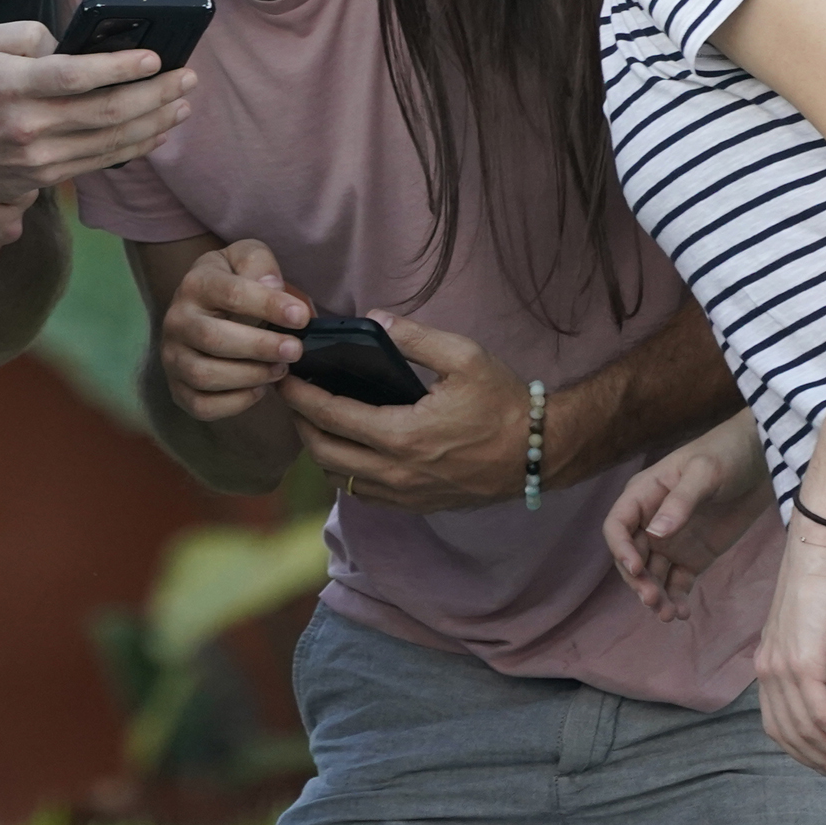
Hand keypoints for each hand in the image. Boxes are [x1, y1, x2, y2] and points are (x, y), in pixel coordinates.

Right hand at [0, 22, 194, 203]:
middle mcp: (26, 127)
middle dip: (156, 94)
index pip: (75, 77)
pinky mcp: (43, 180)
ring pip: (111, 143)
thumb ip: (26, 34)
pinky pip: (100, 163)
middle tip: (189, 77)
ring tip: (184, 102)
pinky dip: (135, 147)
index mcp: (9, 86)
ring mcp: (37, 160)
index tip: (156, 58)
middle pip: (106, 113)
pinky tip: (157, 130)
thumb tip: (73, 44)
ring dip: (155, 122)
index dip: (120, 68)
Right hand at [159, 240, 311, 421]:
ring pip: (205, 375)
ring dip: (250, 376)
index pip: (231, 294)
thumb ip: (259, 264)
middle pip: (214, 339)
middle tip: (295, 350)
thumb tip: (271, 286)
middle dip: (260, 347)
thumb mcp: (247, 258)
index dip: (268, 306)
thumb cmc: (234, 282)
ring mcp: (172, 357)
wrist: (204, 309)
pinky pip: (202, 406)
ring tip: (280, 369)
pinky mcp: (177, 388)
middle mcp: (176, 321)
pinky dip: (235, 403)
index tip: (301, 317)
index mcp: (195, 284)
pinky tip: (259, 389)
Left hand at [278, 314, 543, 512]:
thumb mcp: (463, 357)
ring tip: (317, 419)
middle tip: (293, 397)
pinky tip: (350, 446)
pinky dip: (345, 471)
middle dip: (300, 424)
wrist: (539, 452)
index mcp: (401, 435)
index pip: (330, 417)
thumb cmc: (503, 403)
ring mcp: (405, 494)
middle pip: (323, 453)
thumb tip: (374, 320)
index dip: (300, 397)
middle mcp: (396, 472)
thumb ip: (414, 337)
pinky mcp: (416, 504)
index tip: (285, 377)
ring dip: (320, 450)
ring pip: (340, 479)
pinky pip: (364, 493)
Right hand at [604, 412, 771, 619]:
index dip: (620, 549)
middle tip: (654, 600)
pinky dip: (676, 598)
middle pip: (632, 557)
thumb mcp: (704, 473)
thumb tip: (656, 534)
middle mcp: (651, 521)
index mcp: (644, 495)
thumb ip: (680, 502)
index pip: (618, 526)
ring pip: (652, 575)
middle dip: (637, 581)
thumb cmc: (726, 455)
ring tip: (668, 615)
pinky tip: (683, 613)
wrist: (762, 461)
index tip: (636, 569)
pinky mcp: (694, 557)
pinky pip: (678, 582)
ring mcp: (672, 541)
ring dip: (655, 595)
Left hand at [753, 525, 825, 783]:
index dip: (806, 753)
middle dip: (824, 762)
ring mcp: (781, 667)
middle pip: (789, 735)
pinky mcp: (802, 661)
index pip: (778, 726)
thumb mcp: (823, 644)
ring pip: (805, 729)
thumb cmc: (824, 591)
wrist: (821, 551)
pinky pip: (820, 713)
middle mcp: (766, 672)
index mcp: (766, 668)